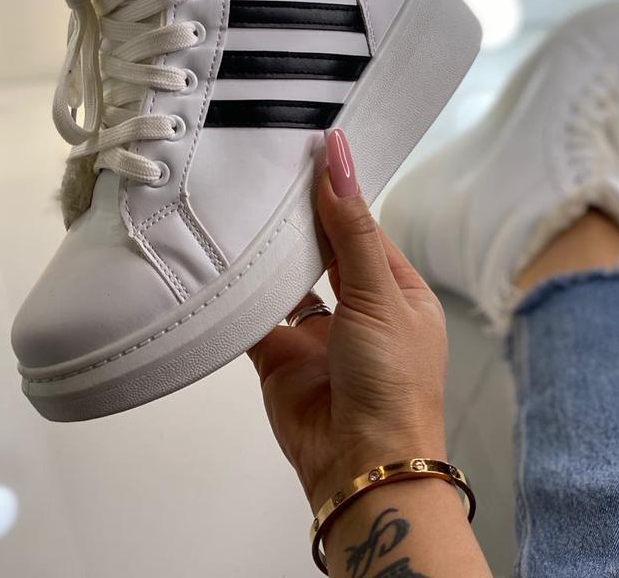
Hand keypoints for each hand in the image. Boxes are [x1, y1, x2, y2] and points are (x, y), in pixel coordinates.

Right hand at [248, 129, 448, 511]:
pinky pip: (255, 317)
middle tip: (266, 172)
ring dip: (270, 254)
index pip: (363, 227)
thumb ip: (352, 230)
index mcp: (396, 290)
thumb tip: (339, 160)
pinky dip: (240, 295)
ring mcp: (318, 335)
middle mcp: (358, 308)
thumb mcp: (379, 295)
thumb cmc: (393, 382)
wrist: (362, 467)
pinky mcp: (280, 358)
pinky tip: (222, 260)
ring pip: (288, 280)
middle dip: (299, 220)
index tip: (308, 151)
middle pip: (324, 249)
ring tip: (242, 207)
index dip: (337, 193)